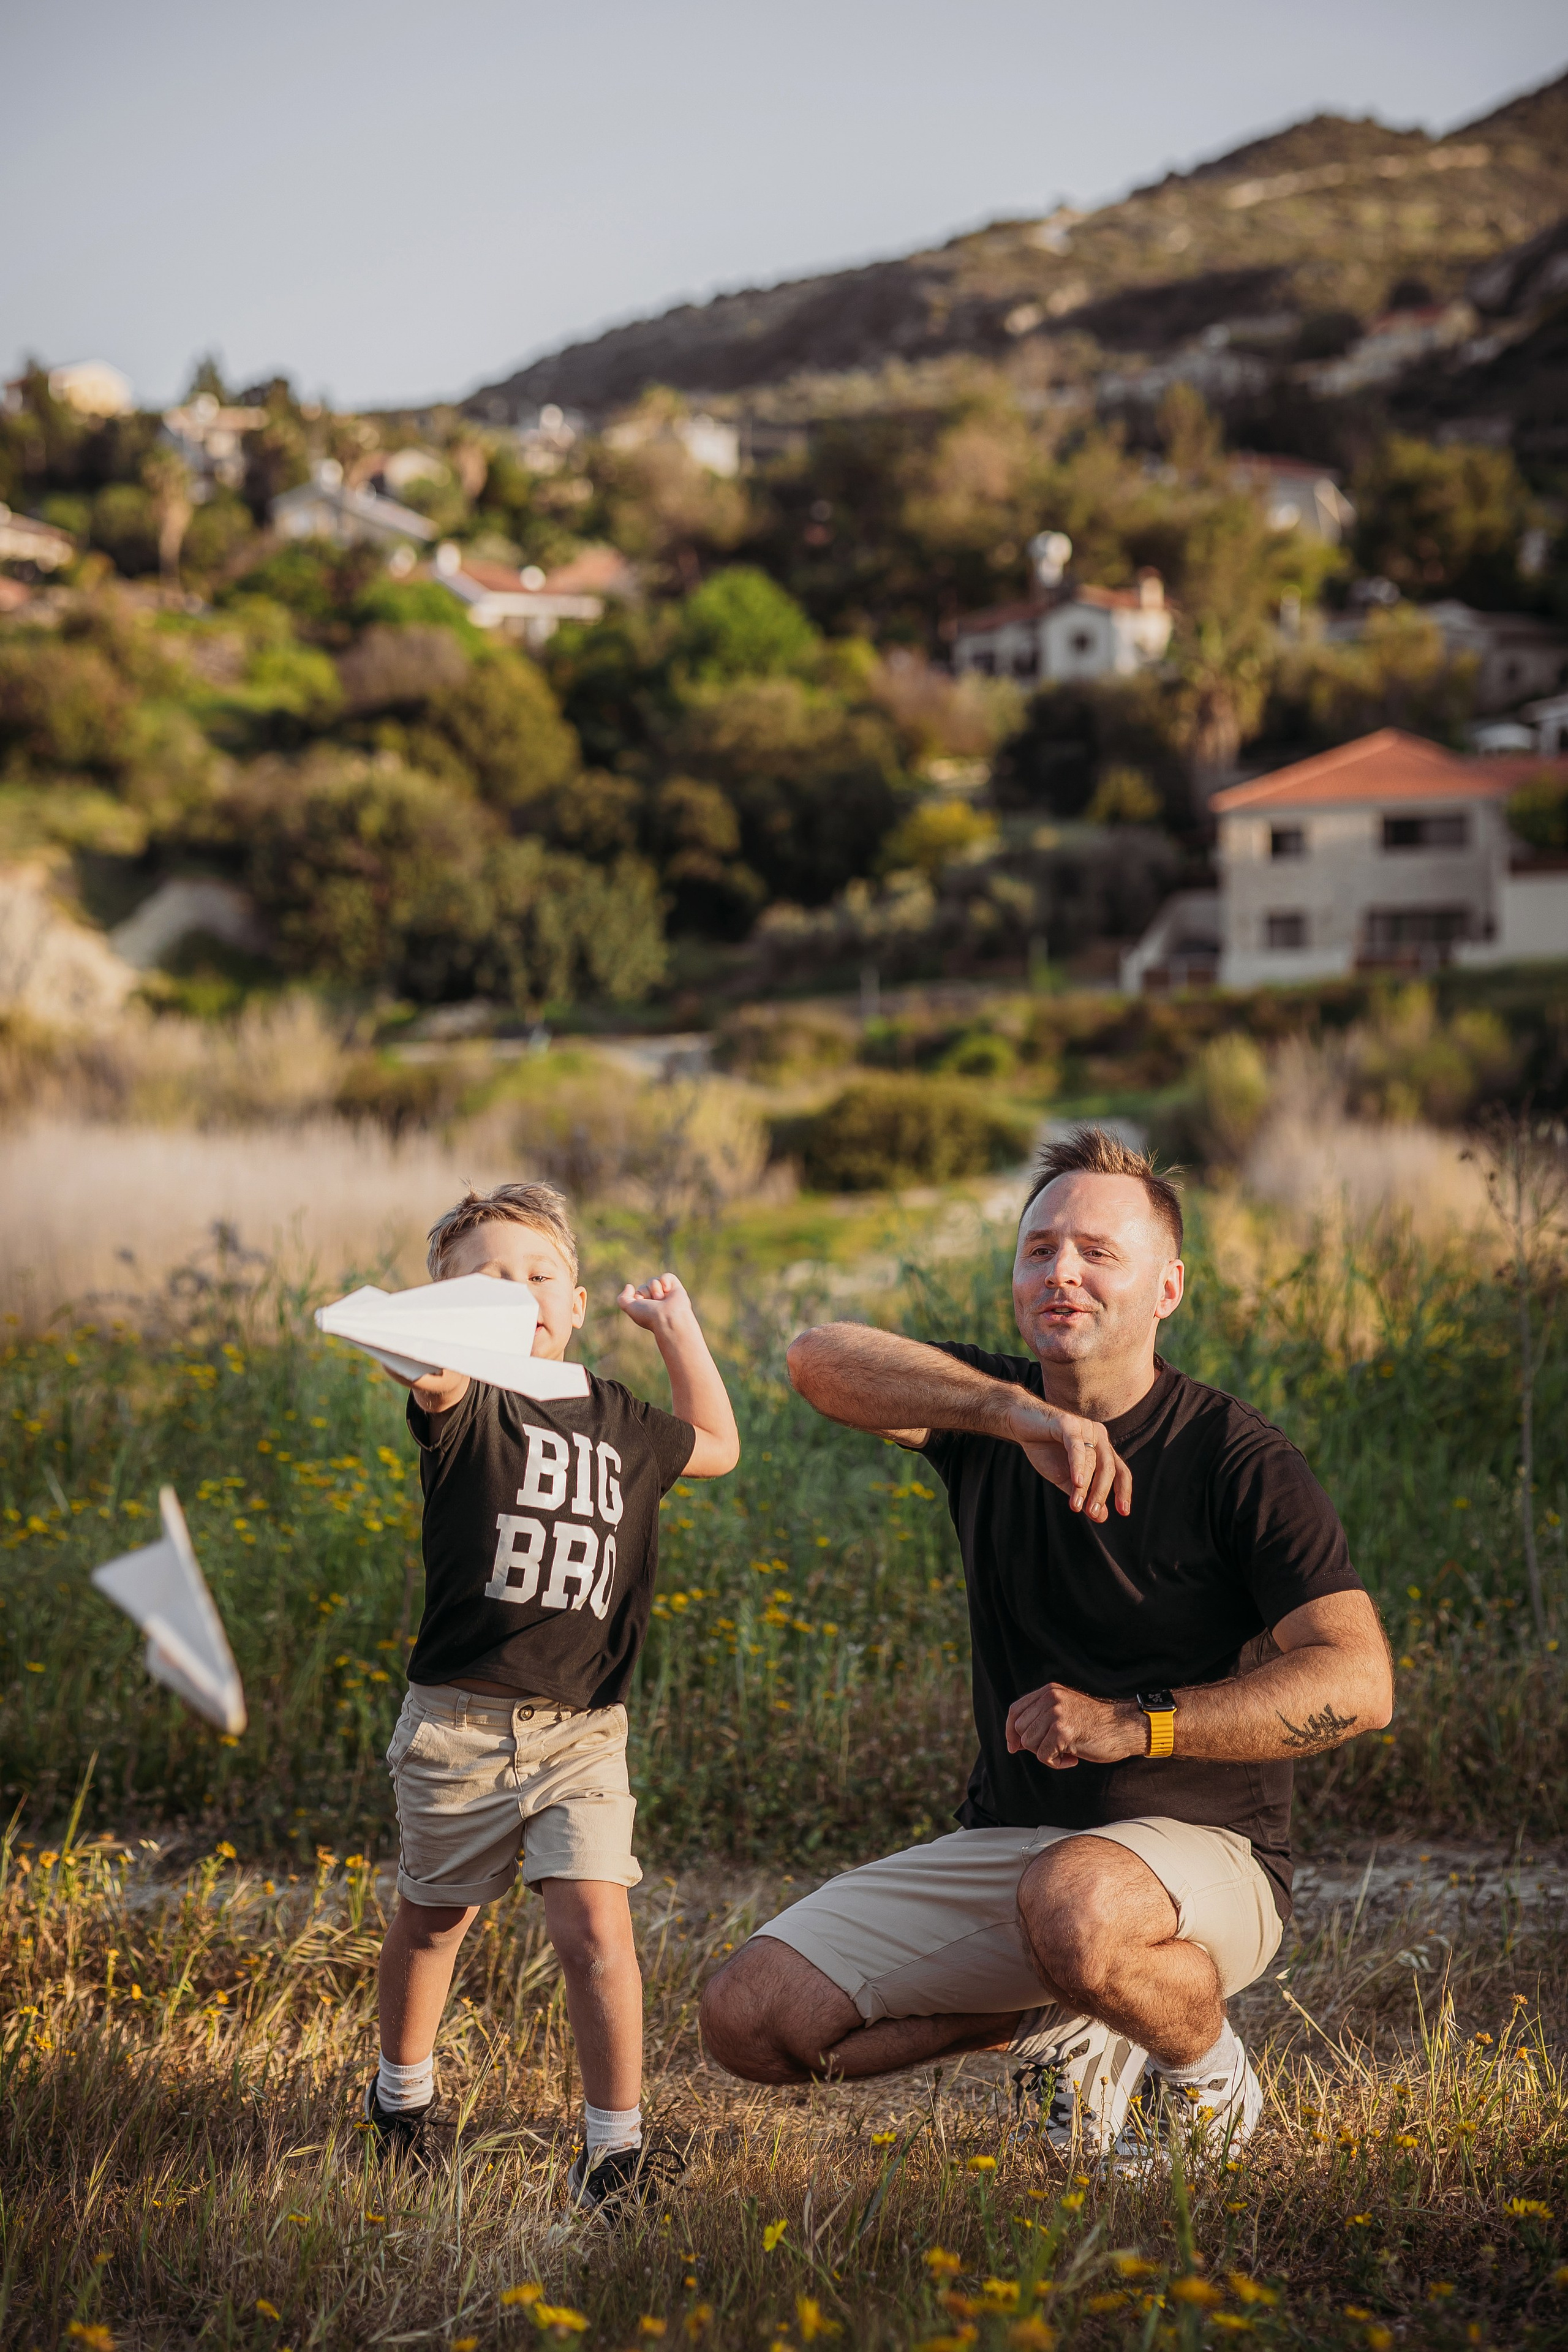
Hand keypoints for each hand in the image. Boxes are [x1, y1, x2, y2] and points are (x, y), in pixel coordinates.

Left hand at [617, 1271, 698, 1337]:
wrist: (668, 1317)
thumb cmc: (649, 1315)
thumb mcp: (630, 1308)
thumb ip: (622, 1298)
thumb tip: (629, 1286)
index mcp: (648, 1307)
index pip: (639, 1293)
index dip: (639, 1296)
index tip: (644, 1306)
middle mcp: (658, 1301)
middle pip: (645, 1286)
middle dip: (646, 1292)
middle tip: (655, 1303)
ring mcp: (667, 1294)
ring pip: (654, 1280)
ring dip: (655, 1288)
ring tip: (662, 1299)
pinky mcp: (677, 1288)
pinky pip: (667, 1276)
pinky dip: (665, 1281)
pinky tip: (668, 1290)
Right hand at [1002, 1395, 1131, 1521]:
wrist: (1020, 1424)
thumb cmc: (1044, 1449)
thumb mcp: (1065, 1478)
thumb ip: (1082, 1494)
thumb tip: (1101, 1516)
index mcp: (1102, 1448)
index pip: (1120, 1471)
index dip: (1123, 1491)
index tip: (1123, 1512)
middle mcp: (1099, 1436)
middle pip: (1109, 1468)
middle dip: (1101, 1493)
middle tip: (1093, 1512)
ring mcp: (1086, 1428)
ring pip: (1092, 1461)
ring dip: (1085, 1485)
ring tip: (1076, 1505)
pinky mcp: (1069, 1423)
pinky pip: (1077, 1447)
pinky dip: (1078, 1466)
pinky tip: (1077, 1482)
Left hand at [1005, 1682, 1146, 1768]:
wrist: (1124, 1727)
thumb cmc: (1096, 1724)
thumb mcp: (1065, 1711)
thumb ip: (1041, 1718)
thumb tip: (1014, 1742)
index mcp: (1049, 1691)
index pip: (1015, 1710)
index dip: (1010, 1731)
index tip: (1013, 1746)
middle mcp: (1050, 1699)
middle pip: (1020, 1729)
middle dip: (1033, 1745)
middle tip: (1055, 1748)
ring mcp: (1056, 1714)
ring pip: (1030, 1744)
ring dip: (1047, 1755)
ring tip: (1067, 1751)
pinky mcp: (1062, 1732)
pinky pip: (1044, 1756)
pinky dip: (1057, 1763)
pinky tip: (1073, 1758)